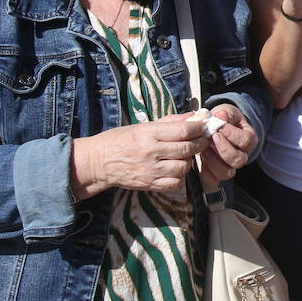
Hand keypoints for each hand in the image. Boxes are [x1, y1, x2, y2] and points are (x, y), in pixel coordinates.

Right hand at [71, 114, 207, 198]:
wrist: (98, 163)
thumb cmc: (119, 140)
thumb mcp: (141, 126)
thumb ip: (168, 122)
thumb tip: (191, 116)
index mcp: (148, 133)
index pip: (183, 130)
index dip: (198, 128)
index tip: (204, 126)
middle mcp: (151, 152)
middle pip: (187, 148)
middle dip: (200, 143)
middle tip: (203, 140)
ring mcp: (150, 170)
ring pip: (184, 167)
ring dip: (190, 160)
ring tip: (186, 155)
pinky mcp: (149, 184)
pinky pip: (175, 183)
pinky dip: (180, 176)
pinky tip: (176, 169)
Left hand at [197, 104, 257, 185]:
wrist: (217, 126)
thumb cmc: (224, 120)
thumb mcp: (227, 112)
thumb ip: (225, 114)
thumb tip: (221, 117)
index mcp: (249, 140)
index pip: (246, 141)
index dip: (231, 134)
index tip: (219, 126)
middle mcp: (243, 155)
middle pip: (238, 160)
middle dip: (222, 149)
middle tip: (211, 137)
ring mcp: (231, 166)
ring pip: (227, 173)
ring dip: (213, 161)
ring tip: (205, 148)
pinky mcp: (217, 173)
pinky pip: (213, 179)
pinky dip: (205, 171)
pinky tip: (201, 157)